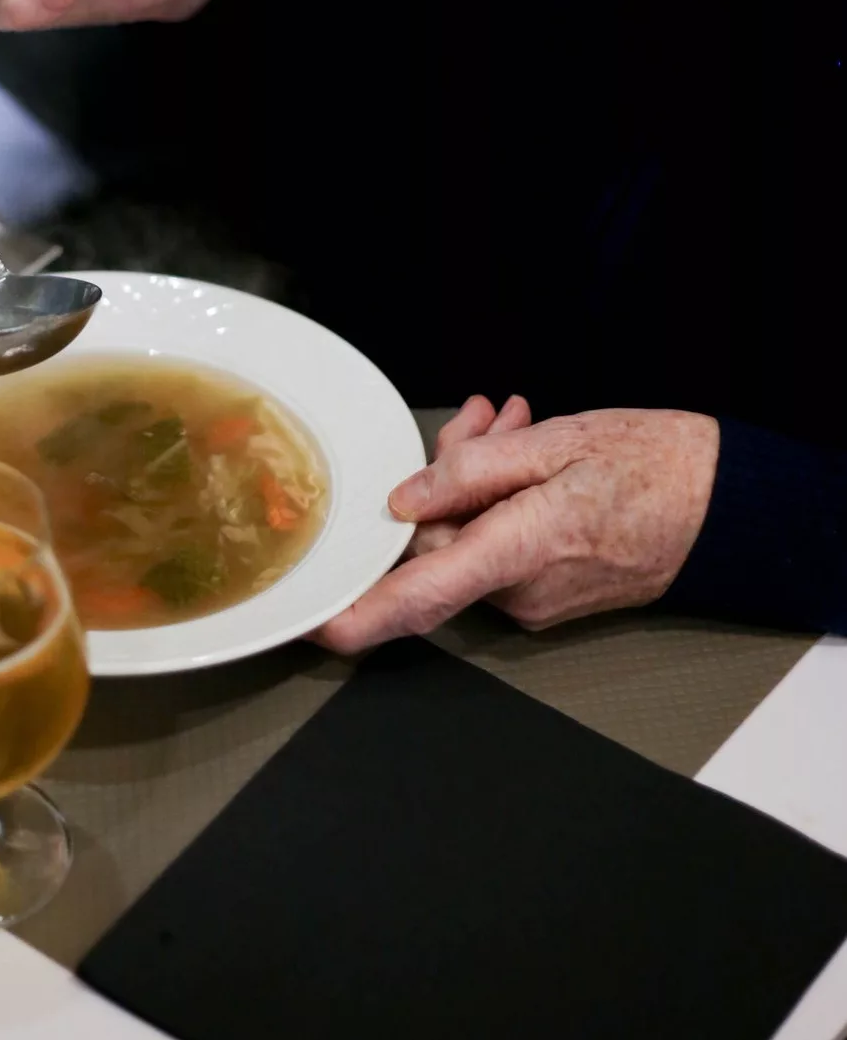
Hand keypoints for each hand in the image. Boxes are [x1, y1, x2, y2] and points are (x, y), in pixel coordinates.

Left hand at [316, 402, 719, 652]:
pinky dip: (496, 499)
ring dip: (474, 477)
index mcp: (520, 550)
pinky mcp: (545, 595)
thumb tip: (405, 500)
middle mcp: (521, 591)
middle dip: (443, 472)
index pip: (421, 595)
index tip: (311, 622)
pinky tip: (522, 453)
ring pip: (464, 534)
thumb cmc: (654, 466)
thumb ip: (472, 471)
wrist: (728, 506)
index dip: (359, 615)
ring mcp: (534, 600)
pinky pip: (493, 545)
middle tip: (484, 417)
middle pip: (437, 538)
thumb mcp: (557, 443)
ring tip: (514, 424)